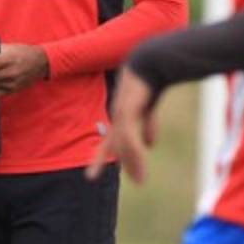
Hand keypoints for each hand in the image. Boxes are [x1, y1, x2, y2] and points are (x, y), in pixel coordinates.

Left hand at [86, 67, 158, 183]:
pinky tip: (144, 158)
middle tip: (92, 178)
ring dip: (131, 161)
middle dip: (102, 160)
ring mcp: (122, 112)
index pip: (109, 140)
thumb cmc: (150, 82)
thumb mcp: (149, 109)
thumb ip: (148, 125)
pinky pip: (130, 135)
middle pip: (111, 143)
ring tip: (140, 180)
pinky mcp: (128, 109)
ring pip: (122, 142)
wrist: (152, 63)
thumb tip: (150, 145)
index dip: (100, 156)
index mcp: (121, 115)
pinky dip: (136, 149)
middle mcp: (118, 115)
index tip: (91, 173)